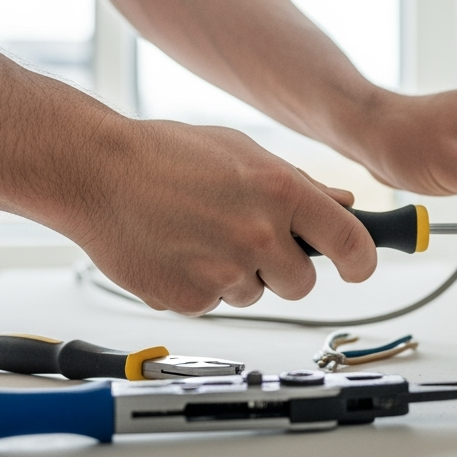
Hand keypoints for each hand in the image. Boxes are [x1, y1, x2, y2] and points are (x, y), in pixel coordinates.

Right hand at [66, 119, 376, 313]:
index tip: (359, 267)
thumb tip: (344, 205)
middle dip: (285, 269)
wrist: (93, 171)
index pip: (352, 243)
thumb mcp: (242, 151)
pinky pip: (213, 304)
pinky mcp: (190, 299)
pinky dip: (199, 285)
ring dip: (237, 275)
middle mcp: (259, 234)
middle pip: (303, 283)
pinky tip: (175, 250)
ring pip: (255, 294)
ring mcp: (225, 271)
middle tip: (251, 242)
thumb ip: (299, 183)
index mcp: (281, 191)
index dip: (362, 261)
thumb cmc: (163, 154)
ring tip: (198, 234)